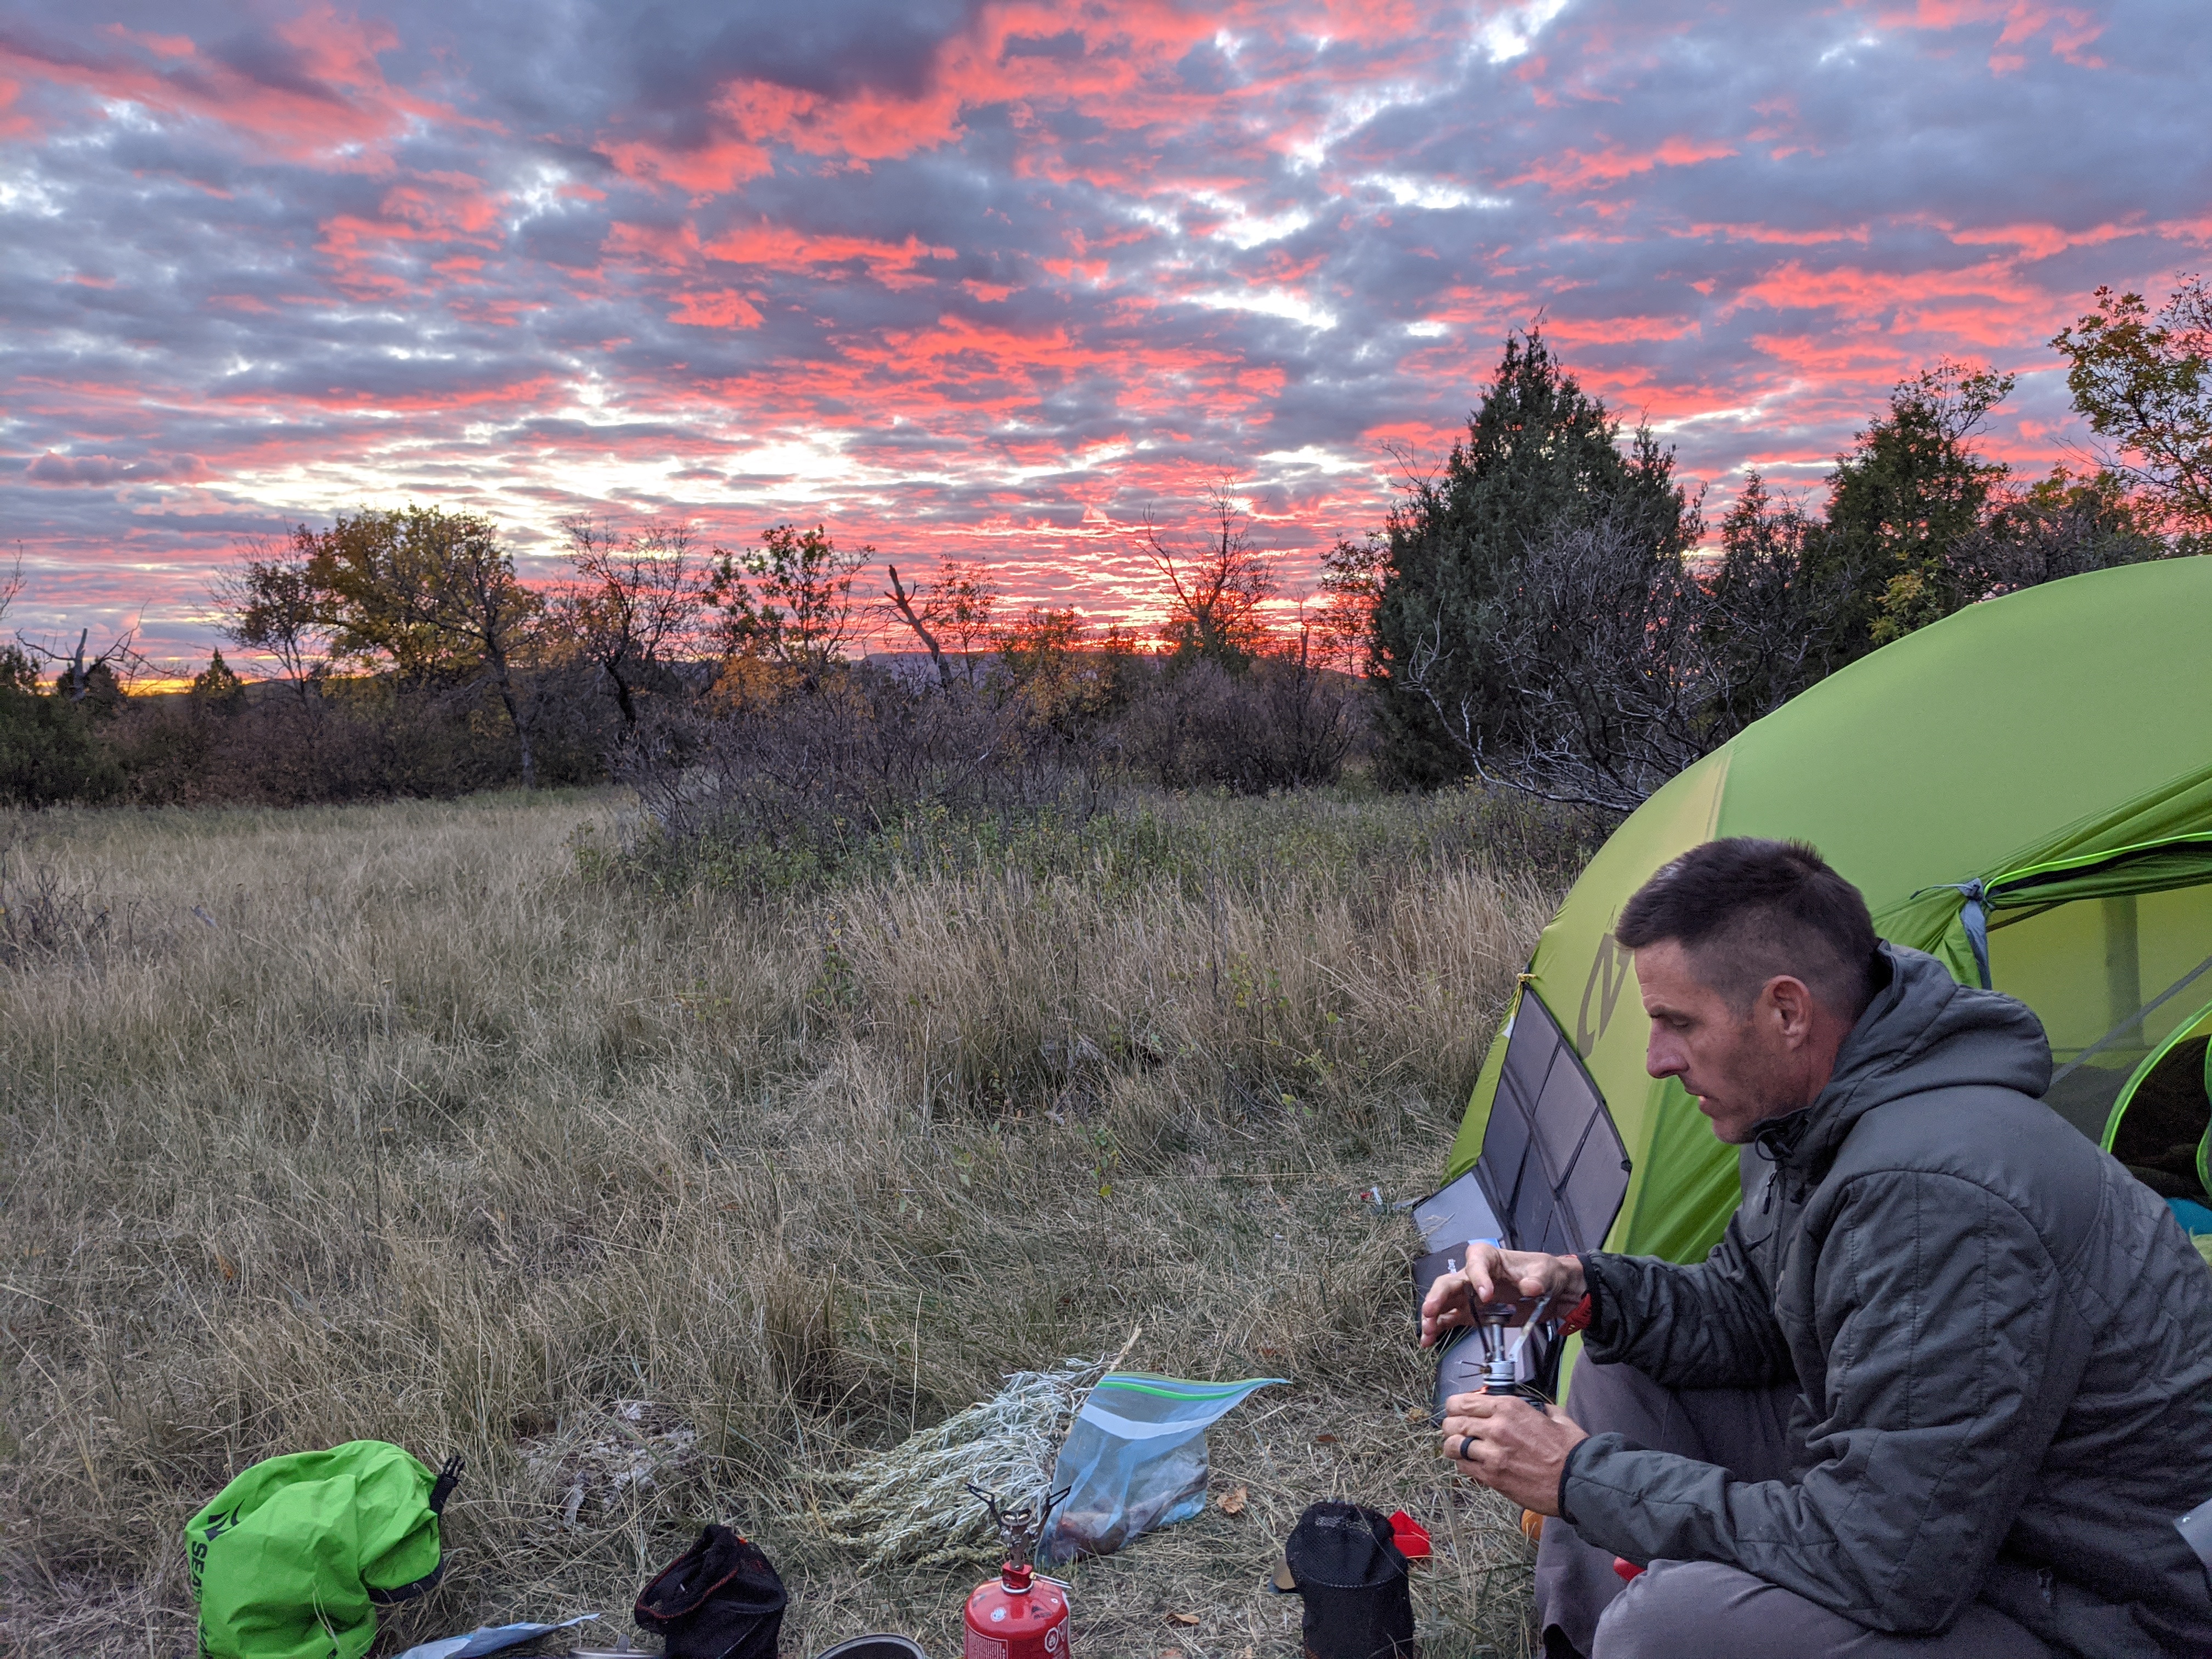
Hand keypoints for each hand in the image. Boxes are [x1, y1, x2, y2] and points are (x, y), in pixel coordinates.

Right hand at [1419, 1243, 1584, 1348]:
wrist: (1550, 1293)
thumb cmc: (1544, 1274)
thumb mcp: (1545, 1272)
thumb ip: (1538, 1279)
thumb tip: (1530, 1287)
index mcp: (1490, 1258)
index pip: (1476, 1261)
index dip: (1477, 1276)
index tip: (1487, 1295)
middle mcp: (1473, 1275)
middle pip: (1450, 1282)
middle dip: (1438, 1296)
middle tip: (1430, 1310)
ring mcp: (1469, 1296)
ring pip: (1444, 1302)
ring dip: (1433, 1316)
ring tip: (1427, 1331)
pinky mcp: (1471, 1314)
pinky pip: (1450, 1319)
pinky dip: (1438, 1329)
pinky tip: (1428, 1340)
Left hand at [1438, 1392, 1587, 1515]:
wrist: (1578, 1480)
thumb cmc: (1570, 1449)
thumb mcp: (1554, 1415)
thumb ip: (1534, 1407)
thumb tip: (1529, 1406)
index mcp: (1509, 1408)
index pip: (1463, 1401)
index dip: (1456, 1405)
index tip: (1457, 1410)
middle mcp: (1496, 1427)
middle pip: (1453, 1422)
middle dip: (1450, 1425)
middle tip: (1454, 1429)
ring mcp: (1492, 1454)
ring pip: (1452, 1445)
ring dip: (1453, 1446)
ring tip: (1459, 1448)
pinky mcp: (1493, 1477)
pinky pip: (1464, 1468)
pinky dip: (1463, 1464)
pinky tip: (1471, 1463)